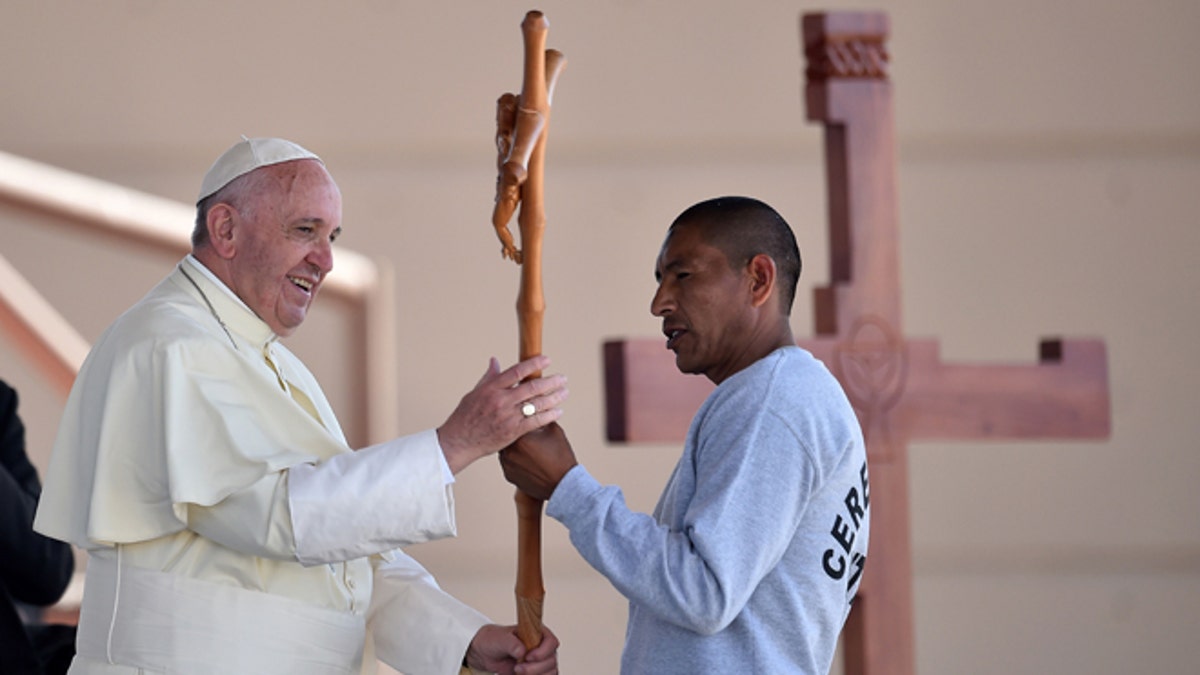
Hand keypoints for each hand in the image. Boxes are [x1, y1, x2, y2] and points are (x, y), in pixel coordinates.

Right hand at [438, 355, 567, 473]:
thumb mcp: (474, 393)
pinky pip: (535, 421)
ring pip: (536, 404)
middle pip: (532, 387)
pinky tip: (558, 411)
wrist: (459, 441)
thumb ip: (489, 377)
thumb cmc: (465, 417)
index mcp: (491, 388)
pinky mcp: (512, 431)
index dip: (534, 364)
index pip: (517, 371)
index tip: (547, 360)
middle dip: (551, 382)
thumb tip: (495, 360)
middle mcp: (501, 400)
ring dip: (554, 397)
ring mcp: (508, 416)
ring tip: (565, 392)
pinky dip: (549, 416)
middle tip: (563, 378)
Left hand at [464, 623, 559, 674]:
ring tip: (517, 671)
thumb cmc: (495, 640)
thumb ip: (511, 643)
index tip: (527, 657)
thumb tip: (522, 651)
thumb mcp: (499, 639)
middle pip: (551, 661)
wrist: (487, 654)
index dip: (543, 652)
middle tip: (517, 668)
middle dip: (534, 668)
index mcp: (538, 633)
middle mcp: (543, 647)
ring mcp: (542, 661)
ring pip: (551, 672)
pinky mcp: (538, 673)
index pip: (552, 642)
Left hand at [500, 422, 576, 500]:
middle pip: (507, 433)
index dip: (519, 417)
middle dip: (514, 431)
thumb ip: (541, 416)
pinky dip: (514, 459)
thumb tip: (534, 407)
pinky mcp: (508, 475)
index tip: (523, 415)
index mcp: (519, 435)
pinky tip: (526, 459)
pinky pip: (507, 462)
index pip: (514, 419)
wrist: (563, 485)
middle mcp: (508, 450)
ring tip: (527, 446)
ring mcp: (506, 464)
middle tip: (524, 430)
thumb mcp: (553, 430)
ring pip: (506, 448)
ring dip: (513, 446)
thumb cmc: (561, 456)